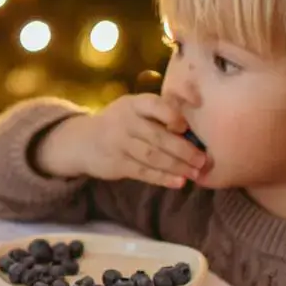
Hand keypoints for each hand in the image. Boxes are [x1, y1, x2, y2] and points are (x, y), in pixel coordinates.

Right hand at [36, 93, 207, 186]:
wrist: (82, 141)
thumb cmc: (121, 122)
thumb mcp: (135, 108)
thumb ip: (162, 107)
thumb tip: (197, 103)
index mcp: (134, 103)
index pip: (154, 105)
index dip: (172, 115)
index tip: (186, 127)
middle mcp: (125, 121)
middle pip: (157, 136)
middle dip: (183, 150)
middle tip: (203, 160)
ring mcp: (119, 143)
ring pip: (152, 156)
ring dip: (177, 166)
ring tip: (195, 173)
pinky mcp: (116, 164)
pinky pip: (143, 172)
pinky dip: (162, 178)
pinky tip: (178, 182)